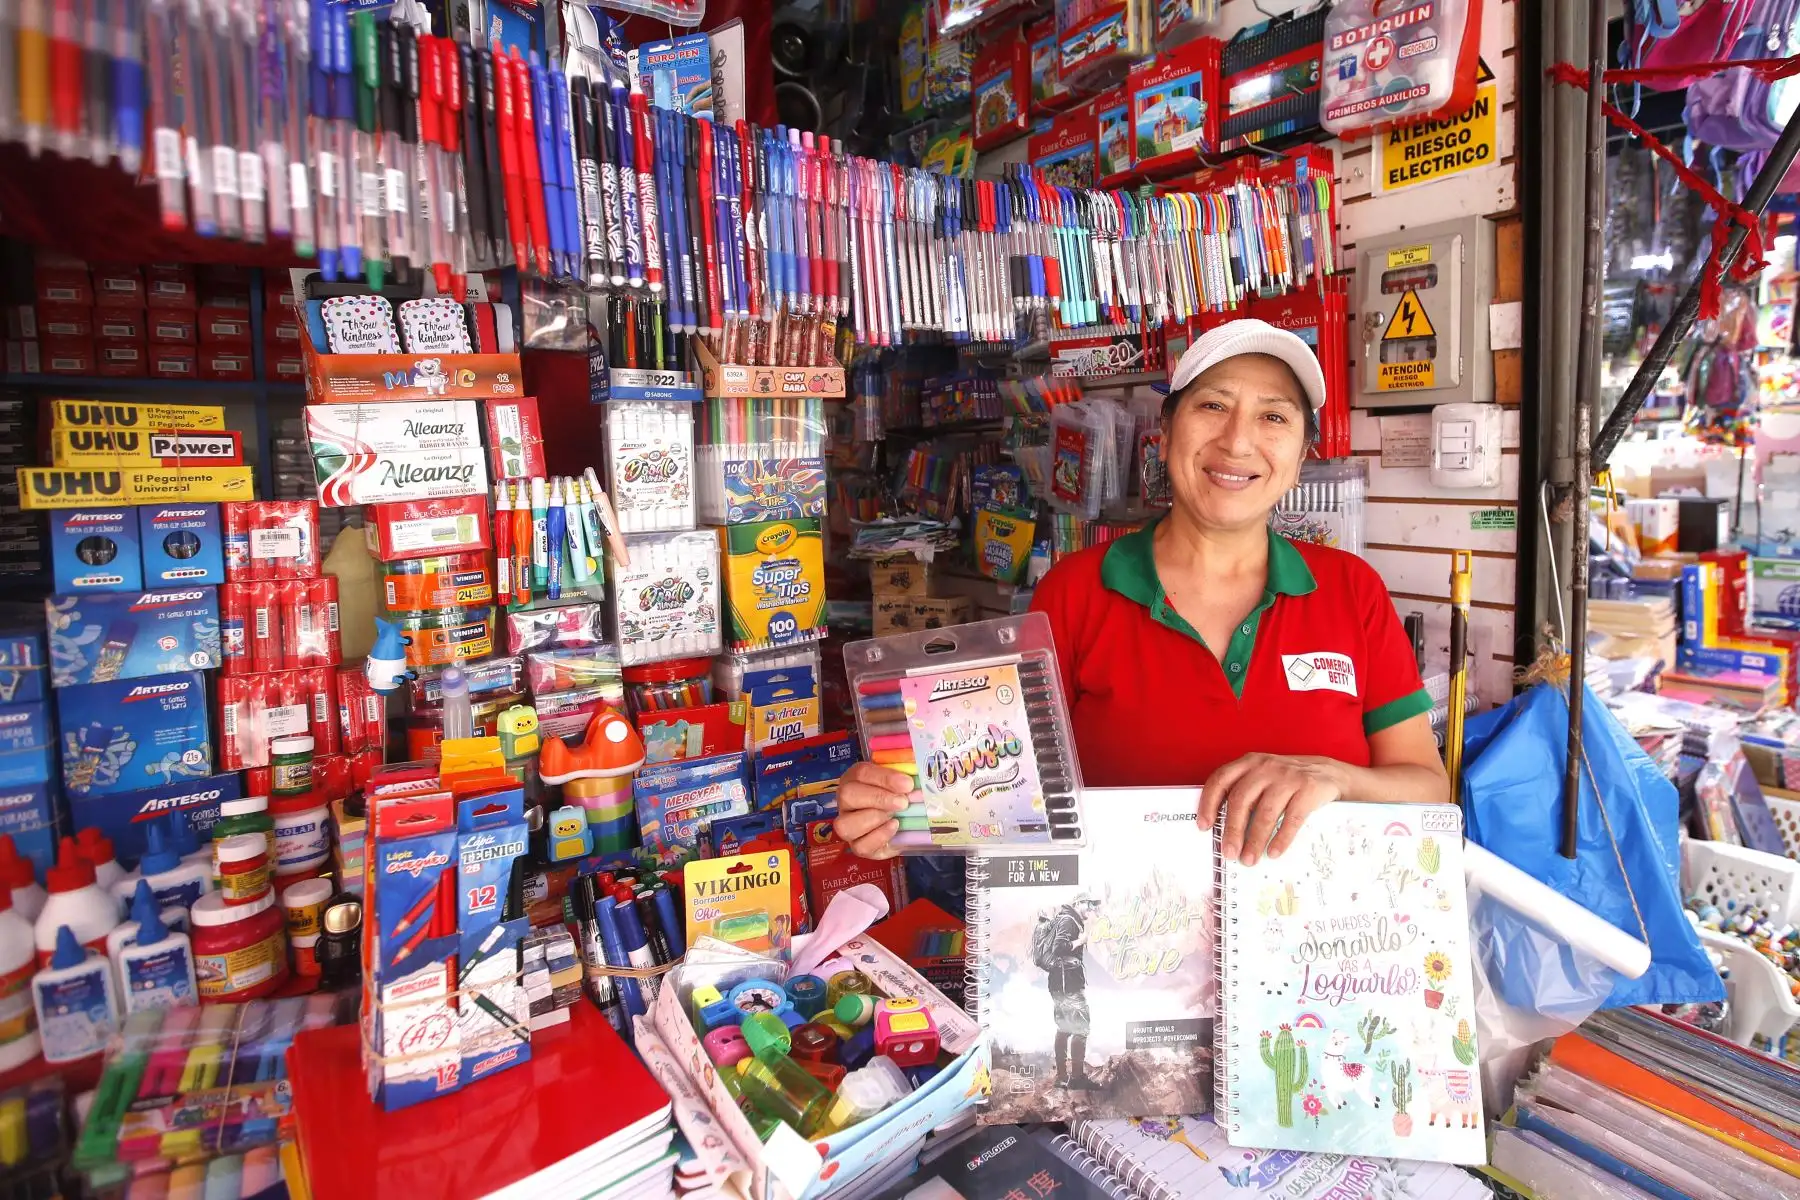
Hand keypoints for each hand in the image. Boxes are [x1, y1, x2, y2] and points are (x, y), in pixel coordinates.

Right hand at [830, 761, 915, 859]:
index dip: (885, 778)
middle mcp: (846, 801)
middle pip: (848, 795)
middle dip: (878, 798)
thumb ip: (906, 771)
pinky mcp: (858, 846)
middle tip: (903, 802)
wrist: (907, 824)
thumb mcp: (903, 780)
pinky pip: (860, 846)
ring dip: (874, 818)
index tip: (907, 784)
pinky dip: (879, 837)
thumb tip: (914, 768)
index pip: (862, 773)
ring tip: (895, 816)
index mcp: (855, 778)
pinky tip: (894, 827)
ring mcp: (848, 825)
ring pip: (845, 824)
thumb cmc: (901, 795)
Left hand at [1200, 753, 1346, 865]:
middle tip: (1229, 853)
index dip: (1209, 803)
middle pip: (1241, 800)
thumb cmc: (1287, 780)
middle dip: (1233, 830)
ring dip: (1255, 840)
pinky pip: (1292, 818)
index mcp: (1249, 763)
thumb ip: (1244, 792)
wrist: (1329, 773)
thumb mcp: (1263, 776)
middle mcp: (1266, 767)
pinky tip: (1274, 852)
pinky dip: (1281, 838)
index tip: (1204, 826)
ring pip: (1265, 812)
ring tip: (1250, 859)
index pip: (1221, 779)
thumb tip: (1221, 829)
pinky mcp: (1309, 789)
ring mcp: (1288, 777)